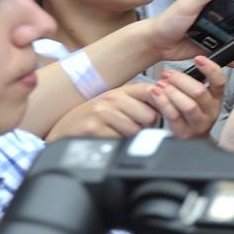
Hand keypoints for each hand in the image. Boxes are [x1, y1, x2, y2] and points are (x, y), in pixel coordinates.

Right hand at [46, 81, 161, 139]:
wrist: (65, 129)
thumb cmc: (95, 117)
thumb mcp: (117, 104)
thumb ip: (140, 102)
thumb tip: (168, 104)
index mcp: (121, 91)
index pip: (152, 90)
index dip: (162, 103)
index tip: (163, 111)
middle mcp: (112, 98)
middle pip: (149, 116)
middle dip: (145, 126)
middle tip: (131, 126)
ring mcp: (102, 112)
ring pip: (136, 130)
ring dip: (131, 137)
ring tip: (116, 131)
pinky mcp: (94, 128)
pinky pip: (121, 140)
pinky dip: (118, 143)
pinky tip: (107, 137)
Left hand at [144, 0, 229, 60]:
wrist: (156, 44)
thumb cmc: (168, 21)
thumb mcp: (189, 3)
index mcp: (211, 5)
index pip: (233, 2)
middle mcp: (214, 20)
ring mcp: (213, 35)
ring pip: (233, 39)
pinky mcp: (211, 49)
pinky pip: (225, 52)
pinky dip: (230, 54)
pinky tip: (232, 55)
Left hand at [149, 59, 225, 138]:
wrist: (190, 140)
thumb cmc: (191, 112)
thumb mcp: (200, 96)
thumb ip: (198, 80)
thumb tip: (193, 58)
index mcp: (216, 98)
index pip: (220, 81)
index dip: (210, 68)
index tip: (198, 58)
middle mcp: (211, 111)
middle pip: (200, 92)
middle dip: (181, 80)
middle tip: (168, 74)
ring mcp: (198, 124)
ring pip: (188, 105)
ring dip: (173, 92)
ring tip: (161, 84)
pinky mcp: (184, 133)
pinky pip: (174, 117)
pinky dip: (163, 103)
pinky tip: (156, 95)